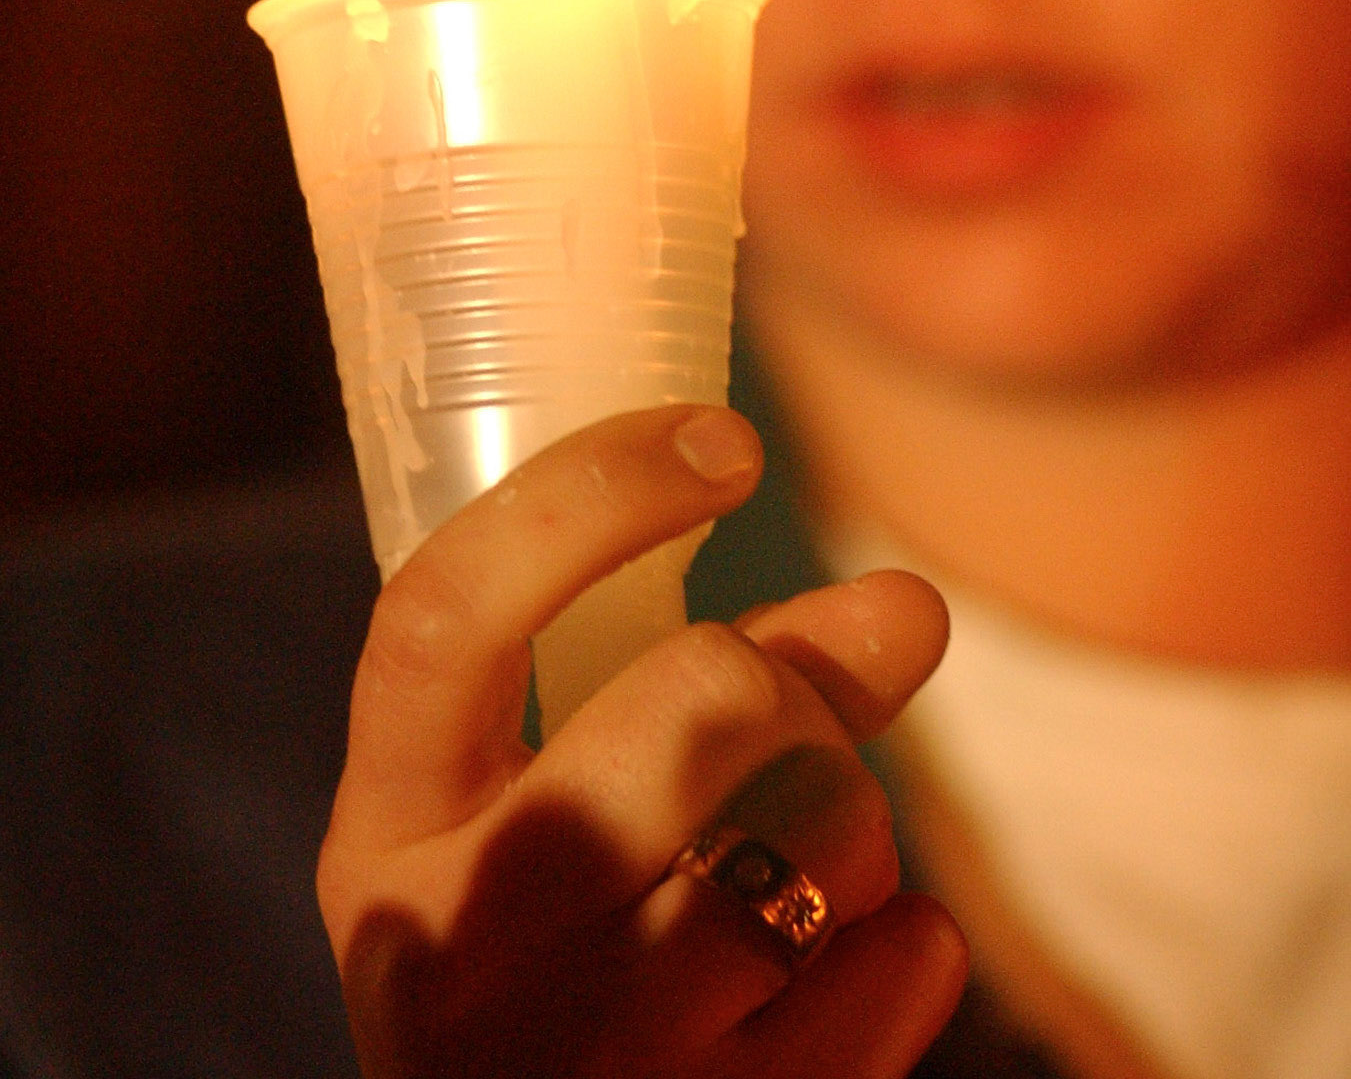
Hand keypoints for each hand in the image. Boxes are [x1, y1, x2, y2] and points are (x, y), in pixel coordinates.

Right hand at [318, 403, 966, 1077]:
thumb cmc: (563, 970)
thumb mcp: (567, 822)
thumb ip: (715, 688)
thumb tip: (910, 602)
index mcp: (382, 834)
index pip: (447, 611)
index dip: (592, 496)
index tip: (724, 438)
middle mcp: (451, 947)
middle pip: (701, 695)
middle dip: (787, 691)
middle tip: (780, 745)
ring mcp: (579, 1064)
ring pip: (828, 824)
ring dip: (851, 823)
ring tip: (791, 879)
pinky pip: (905, 956)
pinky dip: (901, 940)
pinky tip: (827, 983)